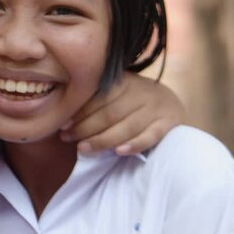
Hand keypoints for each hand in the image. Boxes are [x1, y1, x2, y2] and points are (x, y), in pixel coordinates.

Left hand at [59, 72, 183, 154]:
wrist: (170, 102)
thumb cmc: (133, 100)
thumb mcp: (117, 92)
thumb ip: (96, 99)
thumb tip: (65, 116)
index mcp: (124, 81)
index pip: (99, 97)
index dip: (79, 112)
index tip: (63, 124)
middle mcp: (141, 92)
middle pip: (110, 113)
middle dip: (85, 128)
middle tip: (68, 139)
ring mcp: (156, 108)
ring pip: (128, 126)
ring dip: (103, 140)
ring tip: (84, 149)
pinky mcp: (169, 123)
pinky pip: (151, 135)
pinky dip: (135, 144)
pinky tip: (118, 152)